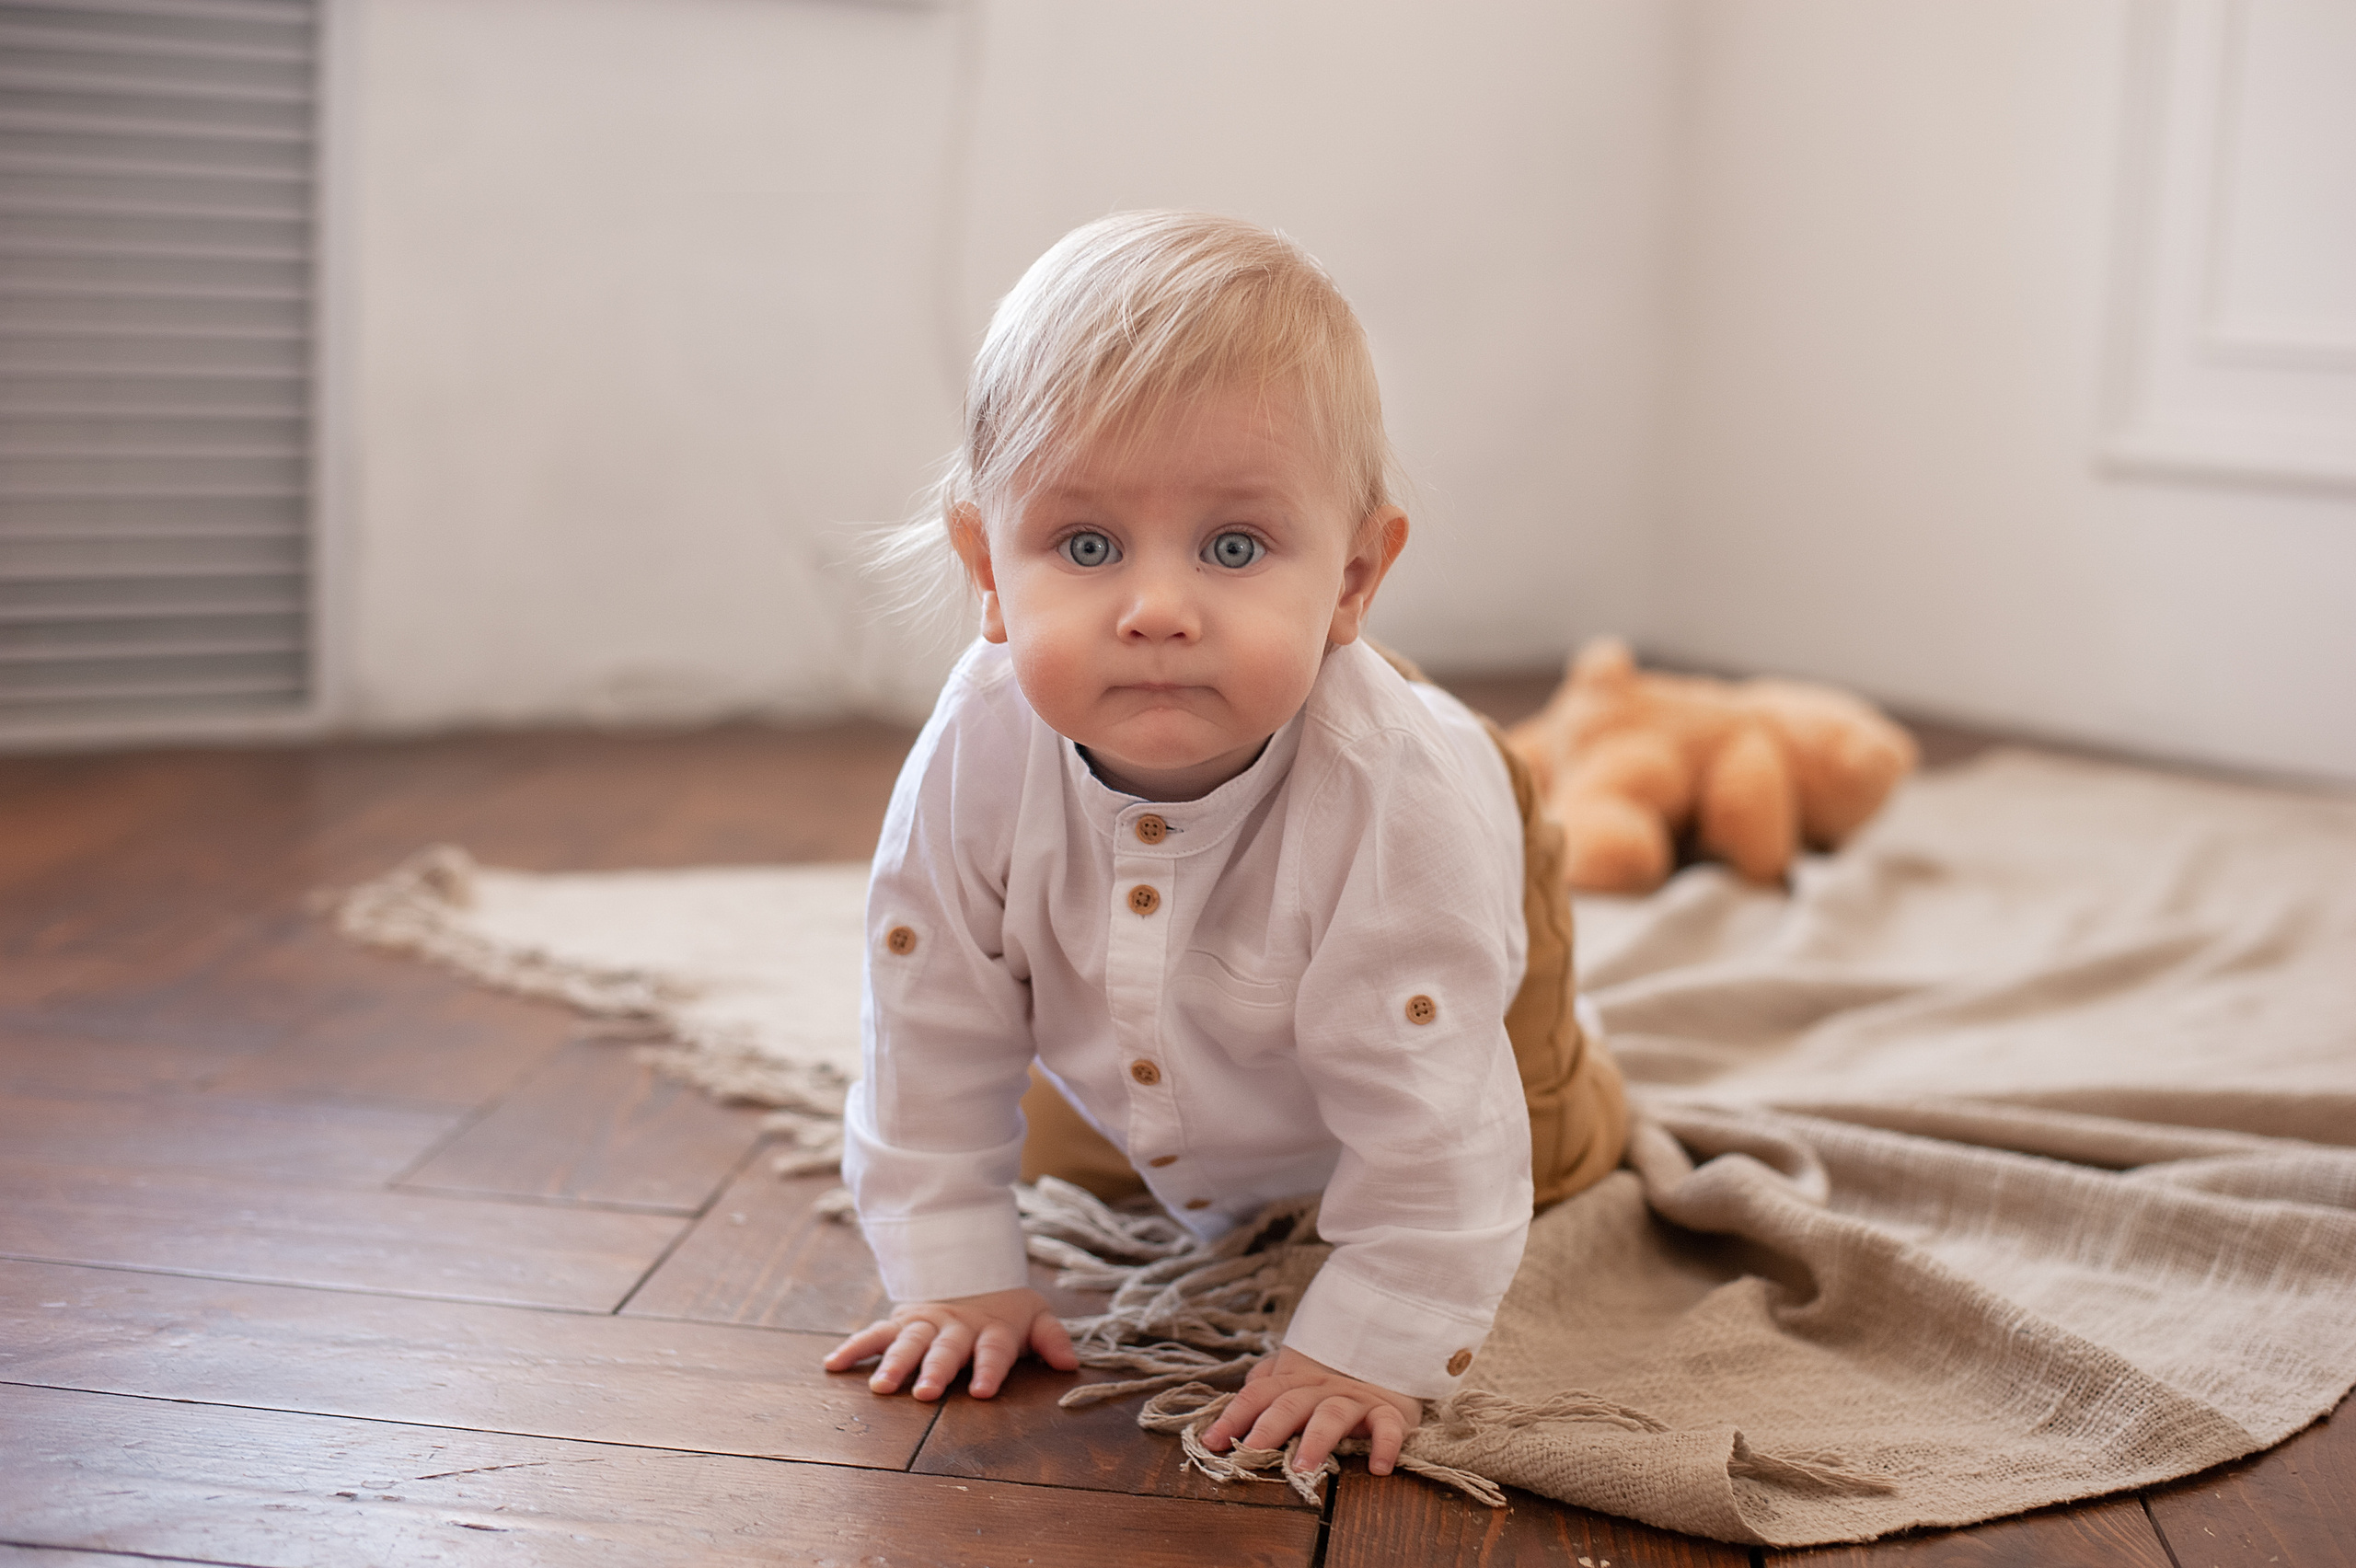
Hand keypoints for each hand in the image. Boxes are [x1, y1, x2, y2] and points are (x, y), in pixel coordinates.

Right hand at [822, 1287, 1076, 1400]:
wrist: (971, 1269)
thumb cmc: (1005, 1309)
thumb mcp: (1035, 1315)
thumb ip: (1051, 1338)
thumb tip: (1070, 1364)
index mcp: (992, 1329)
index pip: (994, 1351)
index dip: (990, 1369)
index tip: (983, 1392)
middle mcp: (956, 1327)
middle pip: (946, 1349)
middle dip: (935, 1370)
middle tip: (923, 1393)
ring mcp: (926, 1324)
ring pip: (909, 1342)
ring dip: (895, 1363)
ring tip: (881, 1386)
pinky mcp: (901, 1322)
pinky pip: (874, 1334)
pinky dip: (854, 1348)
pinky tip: (833, 1365)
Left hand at [1201, 1345, 1421, 1475]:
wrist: (1390, 1359)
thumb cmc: (1335, 1381)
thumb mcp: (1299, 1381)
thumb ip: (1268, 1388)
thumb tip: (1232, 1404)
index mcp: (1296, 1380)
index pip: (1259, 1393)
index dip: (1234, 1415)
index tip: (1210, 1441)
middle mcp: (1322, 1386)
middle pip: (1291, 1403)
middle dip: (1268, 1428)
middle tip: (1250, 1453)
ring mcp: (1356, 1398)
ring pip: (1332, 1414)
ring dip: (1316, 1440)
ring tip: (1303, 1468)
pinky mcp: (1390, 1411)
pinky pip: (1388, 1426)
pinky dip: (1385, 1445)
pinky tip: (1378, 1468)